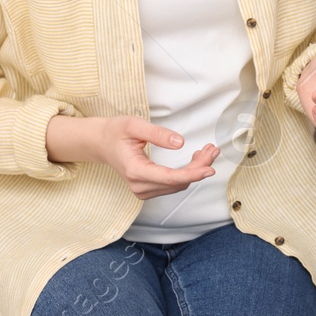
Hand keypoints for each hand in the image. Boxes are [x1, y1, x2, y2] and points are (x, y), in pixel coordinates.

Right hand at [91, 115, 218, 200]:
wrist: (101, 143)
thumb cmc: (116, 132)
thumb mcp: (134, 125)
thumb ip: (157, 134)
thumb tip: (180, 143)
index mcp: (135, 170)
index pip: (169, 178)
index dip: (192, 174)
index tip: (209, 169)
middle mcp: (139, 185)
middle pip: (178, 182)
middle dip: (199, 167)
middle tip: (213, 149)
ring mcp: (143, 189)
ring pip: (178, 184)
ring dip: (196, 170)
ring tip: (208, 151)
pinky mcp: (148, 189)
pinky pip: (173, 184)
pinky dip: (188, 173)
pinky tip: (196, 159)